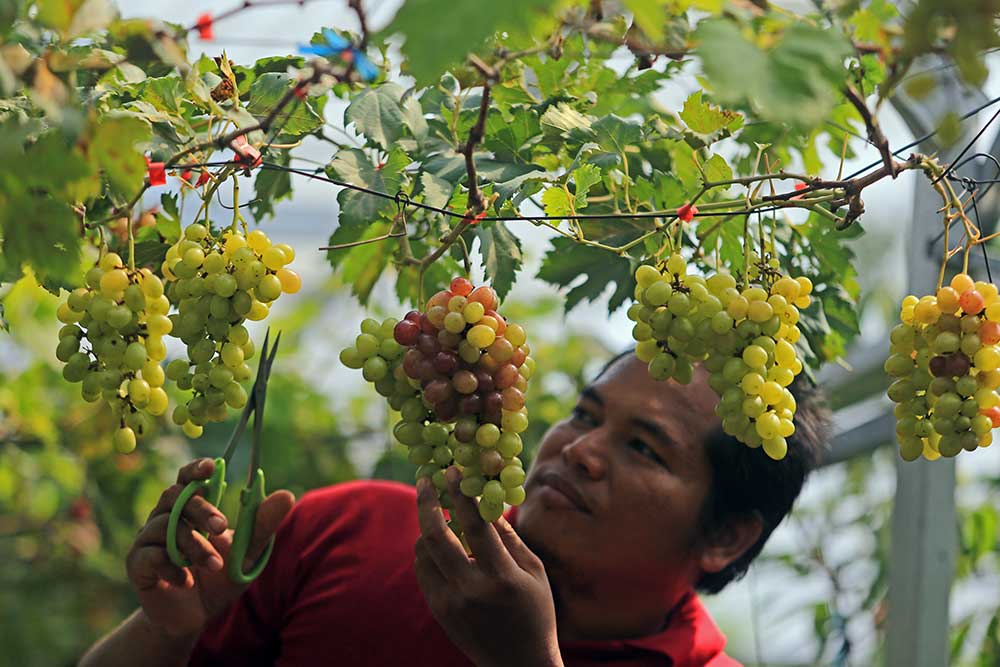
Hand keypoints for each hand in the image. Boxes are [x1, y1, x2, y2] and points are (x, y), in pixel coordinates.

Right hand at [125, 458, 294, 638]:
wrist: (196, 616)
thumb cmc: (221, 577)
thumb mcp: (247, 553)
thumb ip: (262, 525)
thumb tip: (286, 495)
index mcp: (190, 509)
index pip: (187, 478)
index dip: (196, 469)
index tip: (211, 468)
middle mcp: (165, 517)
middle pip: (175, 497)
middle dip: (202, 510)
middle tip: (223, 528)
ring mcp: (148, 540)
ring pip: (164, 527)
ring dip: (194, 546)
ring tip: (214, 566)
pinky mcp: (137, 564)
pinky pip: (149, 555)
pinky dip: (172, 568)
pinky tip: (187, 581)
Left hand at [414, 467, 562, 666]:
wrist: (517, 664)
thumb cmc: (536, 613)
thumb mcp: (535, 572)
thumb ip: (510, 537)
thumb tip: (487, 503)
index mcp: (501, 577)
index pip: (474, 525)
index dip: (460, 494)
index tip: (451, 470)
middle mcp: (470, 589)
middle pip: (436, 535)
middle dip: (427, 502)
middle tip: (425, 480)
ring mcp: (450, 602)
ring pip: (423, 552)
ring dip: (428, 526)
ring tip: (440, 514)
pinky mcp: (439, 611)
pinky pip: (423, 570)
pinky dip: (427, 551)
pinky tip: (440, 543)